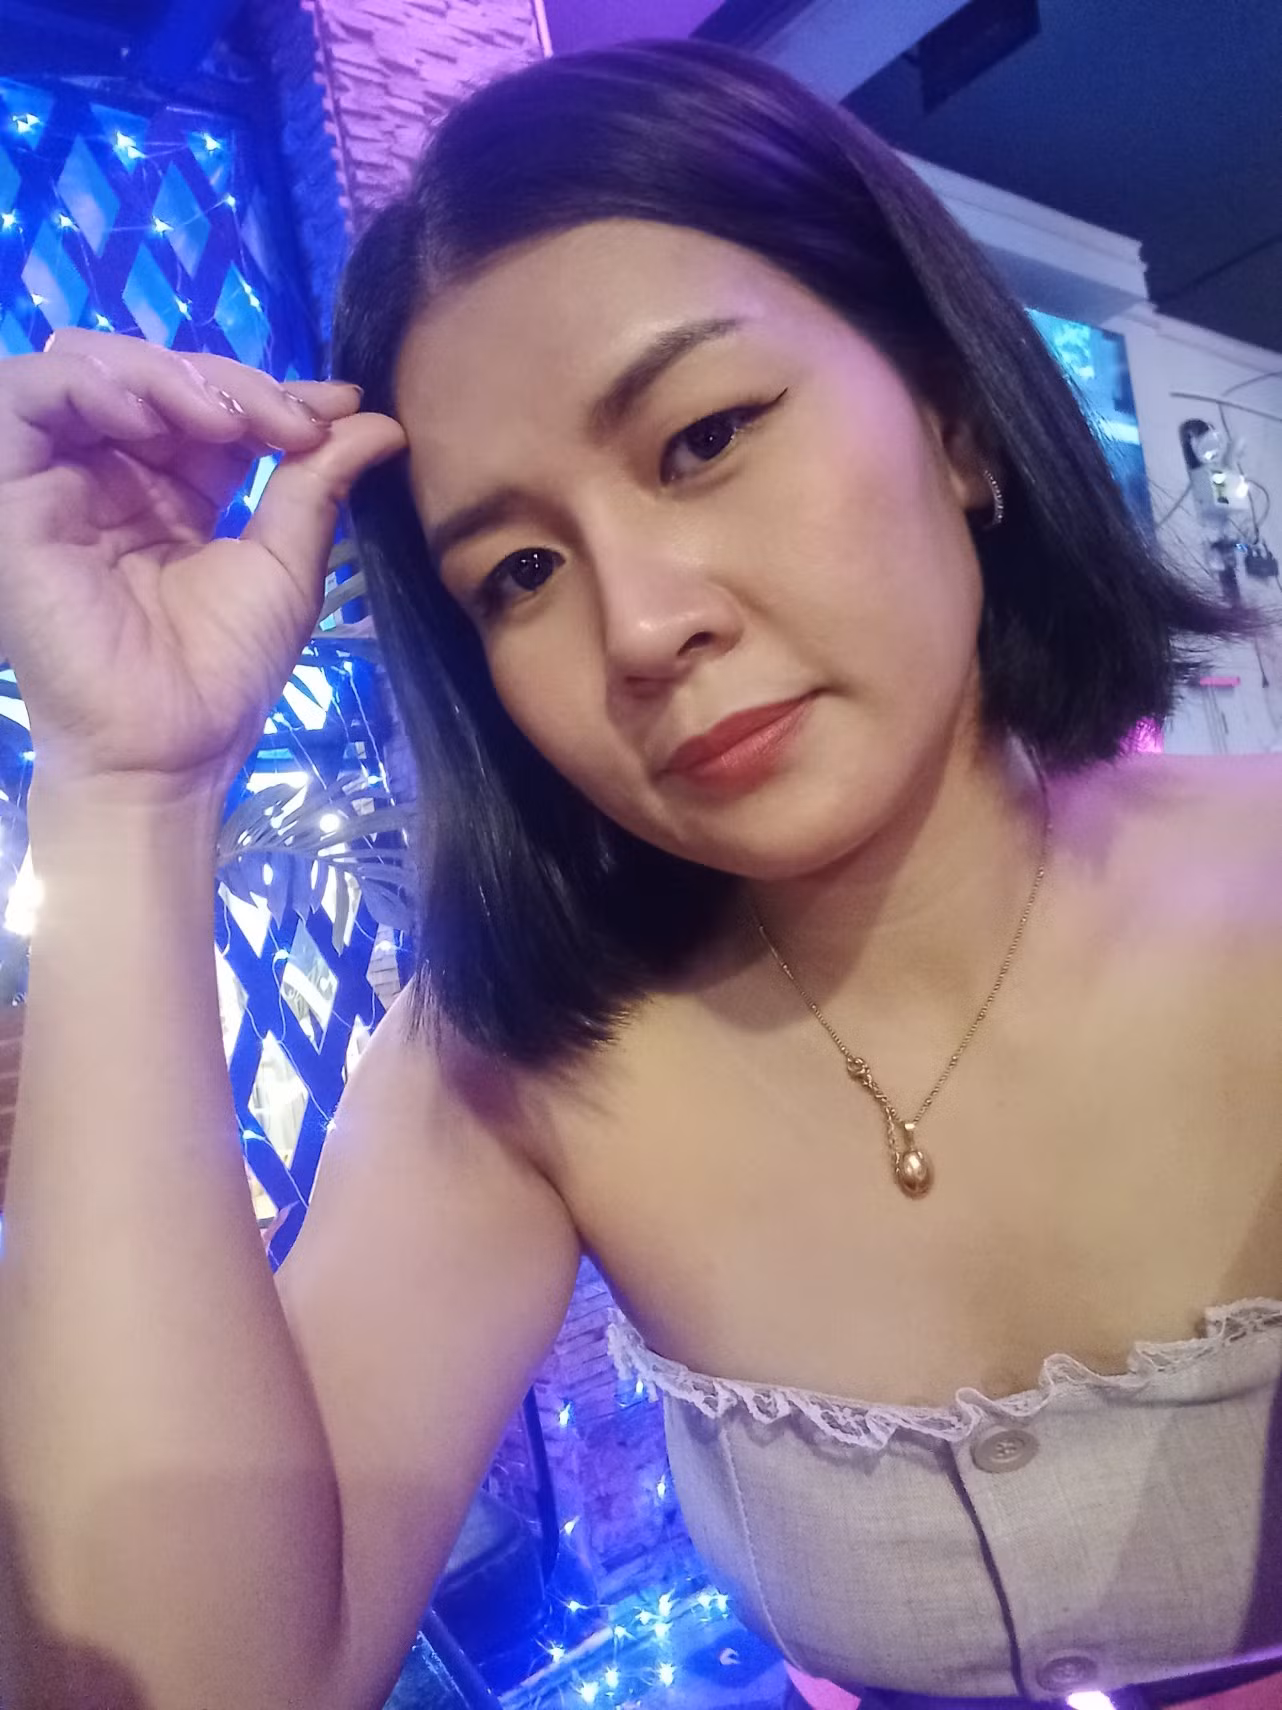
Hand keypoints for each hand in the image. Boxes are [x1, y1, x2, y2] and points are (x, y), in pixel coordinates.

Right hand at [0, 329, 405, 804]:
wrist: (168, 747)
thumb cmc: (224, 671)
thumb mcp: (285, 562)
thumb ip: (317, 480)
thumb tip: (380, 419)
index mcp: (170, 493)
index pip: (208, 403)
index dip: (269, 390)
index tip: (337, 405)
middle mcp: (109, 477)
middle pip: (150, 371)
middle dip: (227, 380)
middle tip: (287, 422)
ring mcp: (57, 481)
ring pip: (85, 365)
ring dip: (163, 371)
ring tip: (224, 420)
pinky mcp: (11, 493)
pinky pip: (27, 394)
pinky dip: (92, 383)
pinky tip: (154, 418)